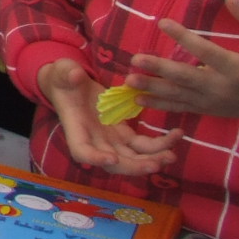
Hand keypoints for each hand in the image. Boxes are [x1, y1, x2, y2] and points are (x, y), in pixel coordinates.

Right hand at [37, 56, 178, 178]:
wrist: (72, 83)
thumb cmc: (64, 77)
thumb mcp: (62, 71)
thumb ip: (66, 73)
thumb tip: (74, 75)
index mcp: (75, 127)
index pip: (81, 150)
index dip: (95, 158)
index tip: (111, 158)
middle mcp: (94, 139)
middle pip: (113, 163)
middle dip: (134, 166)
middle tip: (154, 164)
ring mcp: (110, 139)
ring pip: (132, 158)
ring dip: (152, 160)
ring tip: (171, 156)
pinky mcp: (124, 134)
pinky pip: (143, 145)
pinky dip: (160, 145)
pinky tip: (176, 136)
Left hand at [131, 0, 238, 132]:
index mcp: (238, 69)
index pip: (207, 52)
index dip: (184, 38)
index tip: (162, 22)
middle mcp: (221, 87)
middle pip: (186, 77)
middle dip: (160, 69)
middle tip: (135, 59)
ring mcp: (212, 102)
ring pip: (179, 95)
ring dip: (152, 88)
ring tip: (129, 80)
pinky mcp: (206, 110)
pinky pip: (180, 107)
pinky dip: (159, 104)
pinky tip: (138, 99)